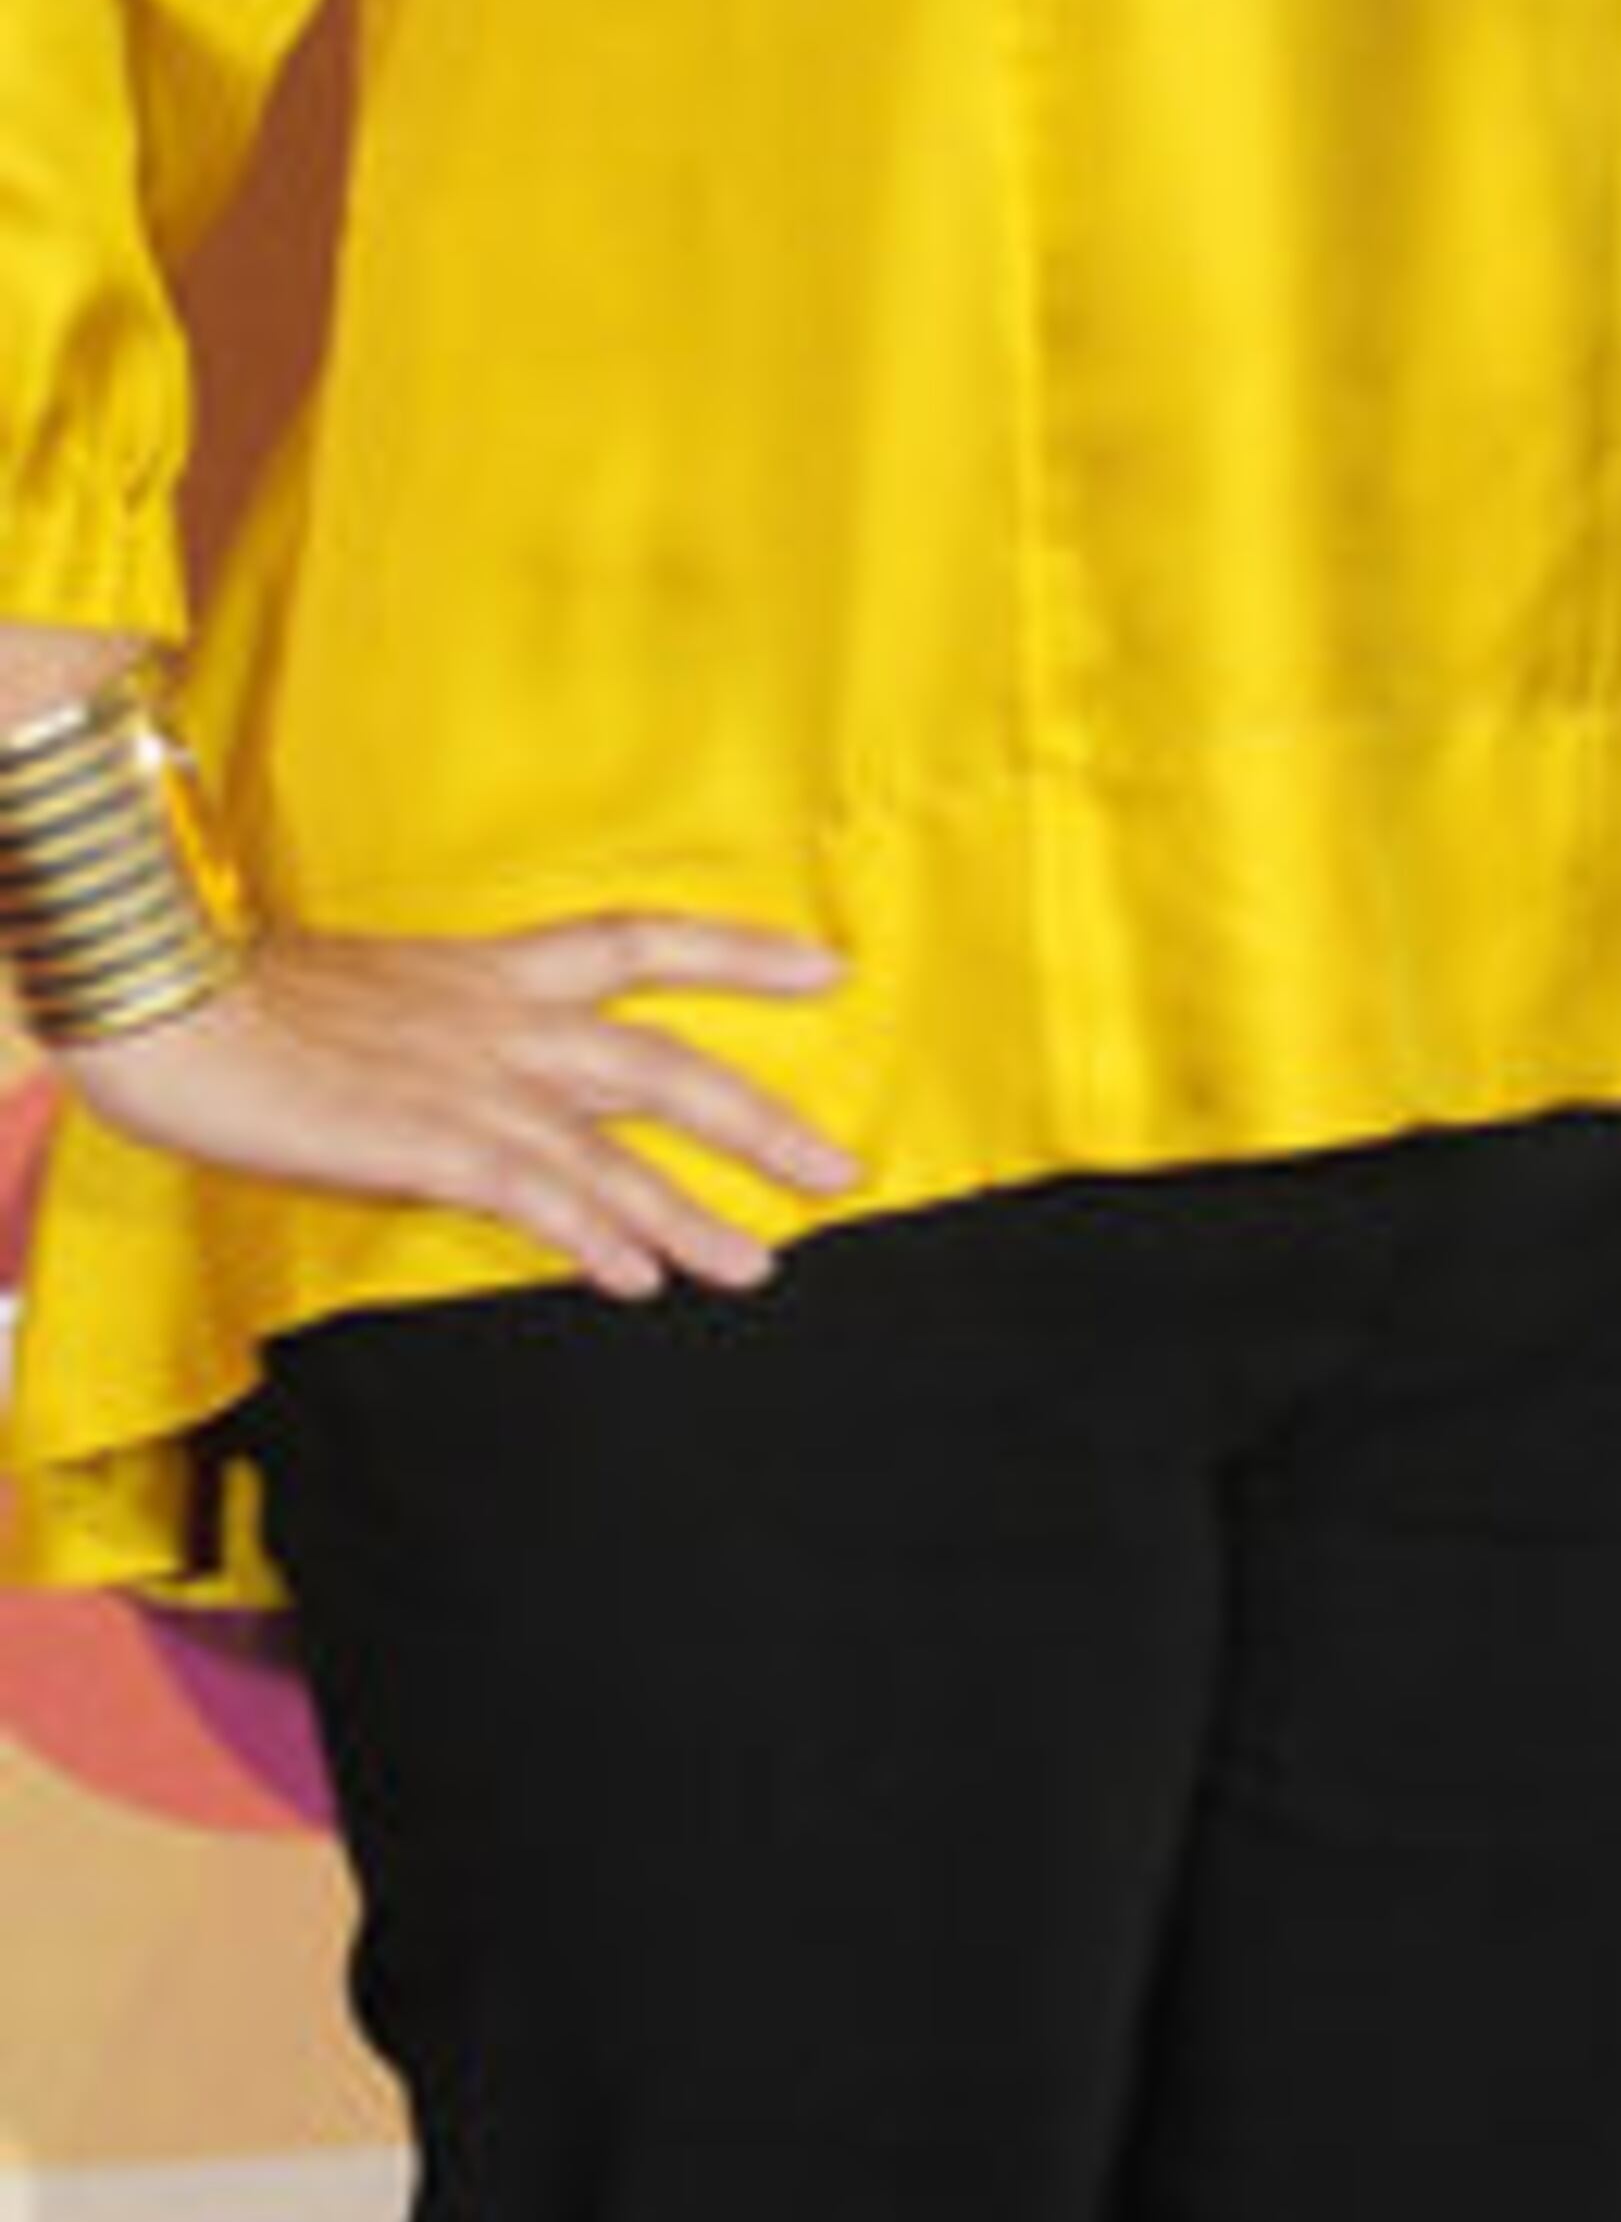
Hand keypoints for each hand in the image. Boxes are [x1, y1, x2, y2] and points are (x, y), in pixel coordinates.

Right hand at [62, 914, 859, 1300]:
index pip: (647, 940)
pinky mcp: (427, 1143)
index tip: (827, 964)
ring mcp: (475, 1083)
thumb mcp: (388, 1004)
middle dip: (761, 1121)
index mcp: (499, 970)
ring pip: (617, 1150)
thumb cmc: (261, 1005)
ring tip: (757, 1269)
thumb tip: (498, 1105)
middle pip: (667, 1064)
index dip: (742, 952)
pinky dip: (588, 1236)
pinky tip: (633, 1280)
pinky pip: (532, 1194)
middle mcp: (508, 1021)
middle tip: (839, 1171)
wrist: (180, 1007)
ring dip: (691, 1217)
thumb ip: (458, 1043)